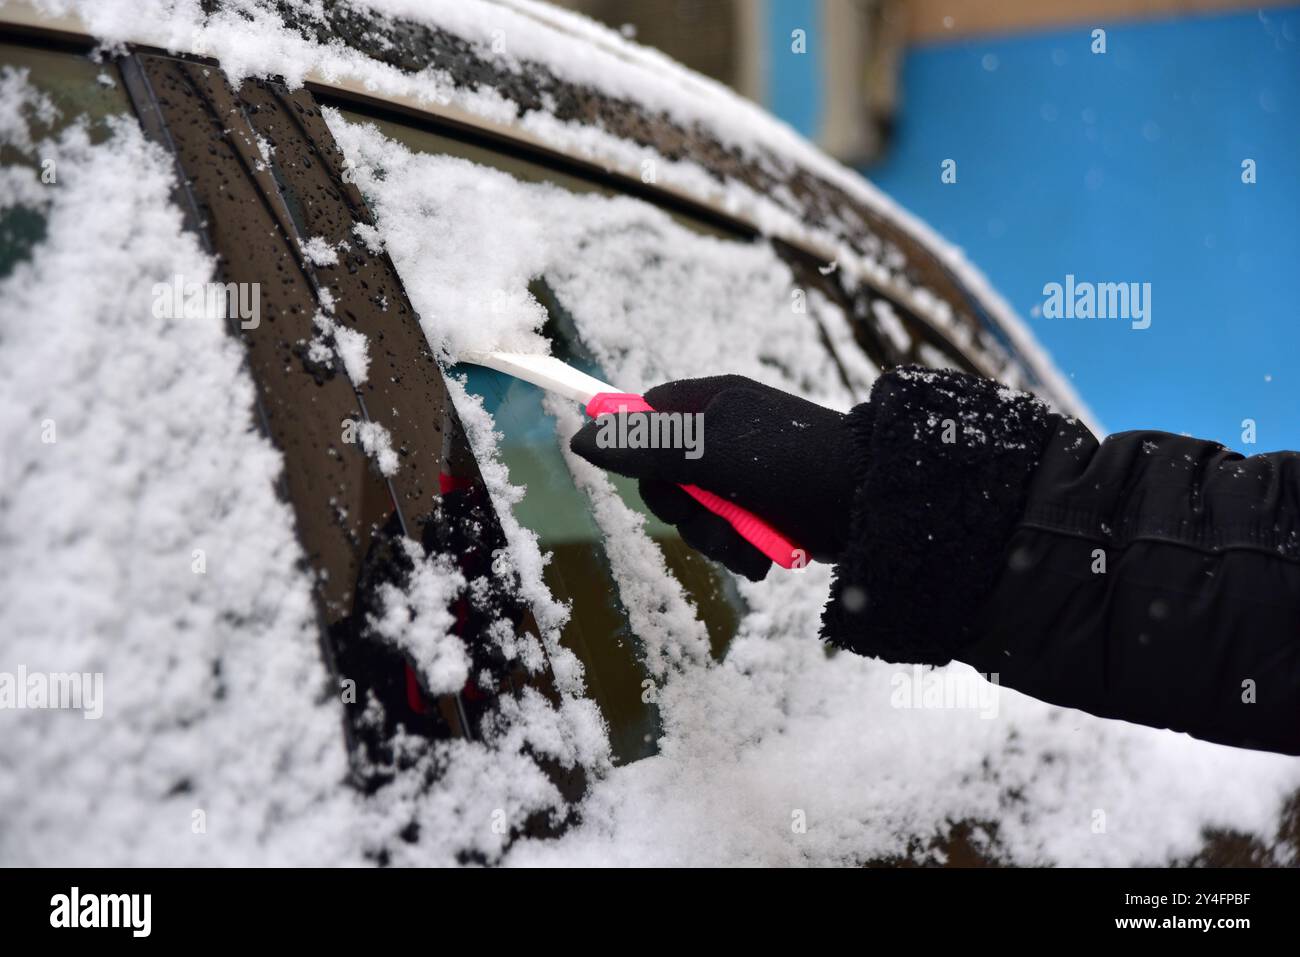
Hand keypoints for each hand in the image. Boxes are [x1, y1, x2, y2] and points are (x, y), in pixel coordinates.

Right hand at [569, 375, 855, 579]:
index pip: (647, 414)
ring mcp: (744, 476)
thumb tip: (581, 437)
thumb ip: (645, 448)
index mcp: (712, 404)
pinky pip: (726, 534)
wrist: (871, 504)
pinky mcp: (763, 511)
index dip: (636, 446)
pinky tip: (764, 551)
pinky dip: (740, 548)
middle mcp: (725, 436)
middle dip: (683, 509)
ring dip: (715, 537)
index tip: (643, 473)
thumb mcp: (710, 454)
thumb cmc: (792, 464)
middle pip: (664, 476)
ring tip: (746, 541)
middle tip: (705, 514)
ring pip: (695, 515)